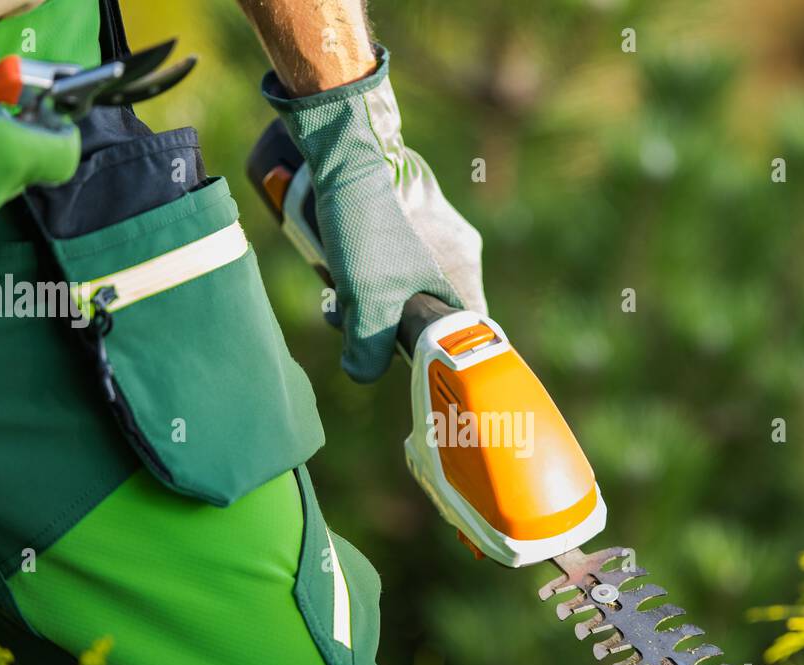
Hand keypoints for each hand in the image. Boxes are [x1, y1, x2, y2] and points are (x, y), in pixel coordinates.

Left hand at [263, 47, 486, 382]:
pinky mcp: (411, 217)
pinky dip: (369, 273)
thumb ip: (369, 347)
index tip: (406, 363)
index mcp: (463, 272)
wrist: (343, 149)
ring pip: (407, 288)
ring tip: (338, 294)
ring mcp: (438, 232)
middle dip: (388, 327)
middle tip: (352, 322)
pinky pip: (395, 262)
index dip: (438, 355)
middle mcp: (460, 253)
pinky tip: (340, 267)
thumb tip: (363, 375)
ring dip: (372, 301)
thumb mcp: (365, 298)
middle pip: (430, 314)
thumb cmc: (364, 224)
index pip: (465, 334)